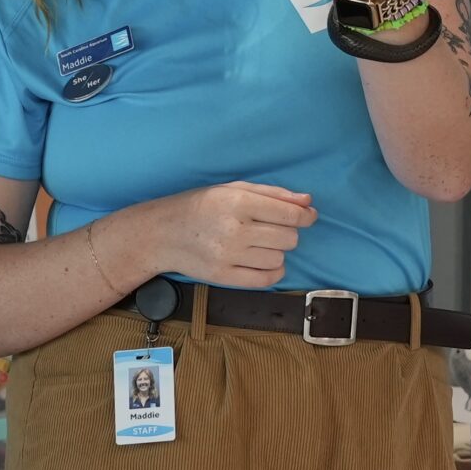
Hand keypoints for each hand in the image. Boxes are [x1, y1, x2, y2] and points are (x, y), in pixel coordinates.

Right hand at [138, 182, 316, 289]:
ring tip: (258, 243)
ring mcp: (229, 256)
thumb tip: (307, 202)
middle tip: (269, 228)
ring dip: (277, 251)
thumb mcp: (233, 189)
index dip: (306, 216)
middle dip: (287, 232)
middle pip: (289, 238)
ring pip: (280, 259)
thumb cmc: (200, 206)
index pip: (290, 215)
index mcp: (238, 202)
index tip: (308, 216)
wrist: (161, 233)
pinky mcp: (223, 276)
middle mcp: (234, 229)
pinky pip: (266, 279)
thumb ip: (273, 194)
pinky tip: (263, 261)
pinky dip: (272, 271)